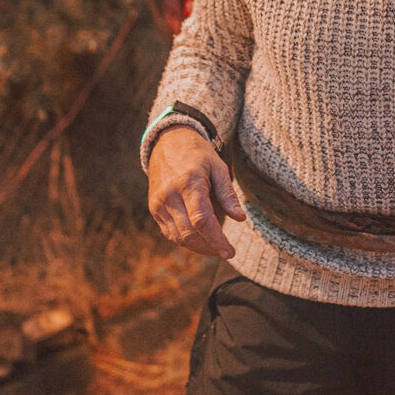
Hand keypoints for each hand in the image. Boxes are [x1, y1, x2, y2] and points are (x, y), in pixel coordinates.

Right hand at [146, 126, 246, 257]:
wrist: (168, 142)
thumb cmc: (198, 154)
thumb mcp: (218, 167)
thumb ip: (228, 194)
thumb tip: (240, 218)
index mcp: (188, 183)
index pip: (202, 220)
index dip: (216, 240)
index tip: (229, 252)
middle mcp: (170, 196)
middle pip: (189, 233)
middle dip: (210, 247)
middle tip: (227, 251)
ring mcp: (159, 203)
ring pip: (178, 237)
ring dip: (198, 247)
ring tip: (216, 248)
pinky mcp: (154, 208)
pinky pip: (169, 232)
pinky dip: (185, 240)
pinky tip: (200, 240)